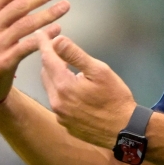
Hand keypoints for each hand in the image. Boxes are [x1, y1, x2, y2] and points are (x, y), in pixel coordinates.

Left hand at [39, 34, 136, 148]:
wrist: (124, 131)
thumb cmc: (115, 98)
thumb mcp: (99, 71)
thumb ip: (75, 55)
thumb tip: (57, 41)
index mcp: (63, 86)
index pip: (47, 58)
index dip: (43, 44)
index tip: (39, 33)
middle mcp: (56, 101)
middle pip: (45, 73)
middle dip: (50, 59)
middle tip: (60, 49)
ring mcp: (60, 115)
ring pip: (50, 88)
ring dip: (55, 75)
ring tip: (68, 68)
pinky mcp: (65, 124)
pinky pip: (57, 102)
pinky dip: (61, 91)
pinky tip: (75, 91)